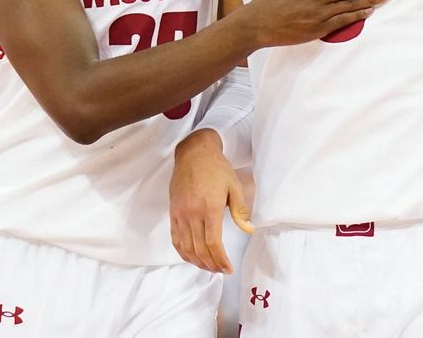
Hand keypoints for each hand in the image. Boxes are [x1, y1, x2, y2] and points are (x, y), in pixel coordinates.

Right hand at [170, 129, 252, 272]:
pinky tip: (192, 257)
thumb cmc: (217, 168)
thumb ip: (240, 211)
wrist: (194, 153)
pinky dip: (183, 252)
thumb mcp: (234, 186)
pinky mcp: (173, 212)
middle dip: (211, 264)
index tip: (228, 268)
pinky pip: (175, 238)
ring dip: (197, 261)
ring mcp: (180, 213)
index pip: (213, 243)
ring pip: (186, 247)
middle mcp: (192, 213)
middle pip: (199, 249)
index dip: (220, 260)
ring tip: (209, 267)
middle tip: (220, 270)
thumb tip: (249, 230)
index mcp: (210, 208)